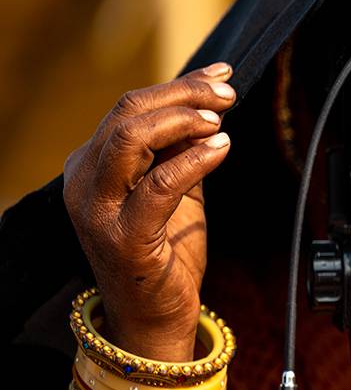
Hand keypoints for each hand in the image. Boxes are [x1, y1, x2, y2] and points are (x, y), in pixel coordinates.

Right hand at [62, 64, 236, 360]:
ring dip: (181, 120)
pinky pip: (158, 184)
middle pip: (128, 113)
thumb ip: (182, 151)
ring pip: (130, 139)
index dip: (180, 85)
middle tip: (227, 94)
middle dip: (183, 94)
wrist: (156, 315)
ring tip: (220, 121)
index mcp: (94, 165)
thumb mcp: (177, 190)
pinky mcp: (124, 236)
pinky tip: (221, 148)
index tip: (222, 74)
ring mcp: (99, 209)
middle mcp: (86, 181)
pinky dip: (194, 159)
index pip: (131, 108)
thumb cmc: (167, 250)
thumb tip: (209, 107)